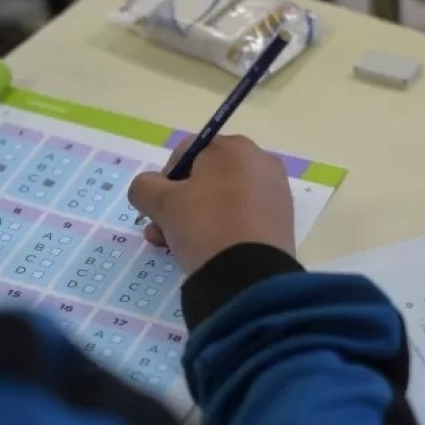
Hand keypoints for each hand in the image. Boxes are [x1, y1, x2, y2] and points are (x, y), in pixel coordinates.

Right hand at [128, 135, 295, 275]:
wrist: (249, 276)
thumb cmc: (204, 226)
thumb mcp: (161, 203)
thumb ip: (144, 187)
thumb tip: (148, 189)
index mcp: (233, 148)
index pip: (186, 152)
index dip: (164, 178)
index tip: (157, 206)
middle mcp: (259, 163)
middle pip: (204, 178)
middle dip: (177, 204)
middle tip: (161, 230)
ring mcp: (274, 193)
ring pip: (220, 200)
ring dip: (193, 219)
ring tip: (175, 246)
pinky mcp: (280, 222)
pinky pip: (240, 217)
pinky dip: (221, 229)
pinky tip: (205, 251)